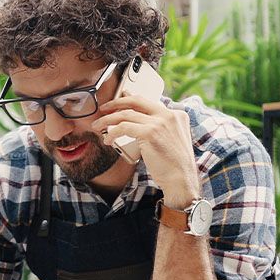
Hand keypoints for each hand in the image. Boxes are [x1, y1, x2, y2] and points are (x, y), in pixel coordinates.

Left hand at [93, 92, 200, 208]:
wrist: (181, 180)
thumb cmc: (174, 166)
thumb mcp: (172, 141)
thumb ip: (161, 129)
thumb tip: (137, 124)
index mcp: (177, 115)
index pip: (149, 103)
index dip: (131, 100)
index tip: (120, 99)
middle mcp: (169, 115)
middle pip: (137, 101)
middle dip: (117, 102)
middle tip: (104, 108)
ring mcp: (160, 123)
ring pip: (126, 114)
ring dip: (108, 119)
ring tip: (98, 126)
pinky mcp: (149, 133)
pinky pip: (123, 127)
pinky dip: (112, 133)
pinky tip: (108, 140)